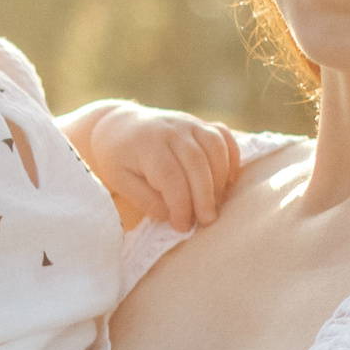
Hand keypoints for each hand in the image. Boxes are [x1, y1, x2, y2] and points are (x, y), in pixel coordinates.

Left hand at [76, 102, 240, 230]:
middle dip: (205, 195)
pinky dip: (231, 158)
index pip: (170, 176)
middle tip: (207, 221)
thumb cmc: (117, 159)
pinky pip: (223, 137)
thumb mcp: (120, 182)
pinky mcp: (200, 124)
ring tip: (215, 203)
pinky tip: (227, 181)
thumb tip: (173, 216)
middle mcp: (171, 130)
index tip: (182, 226)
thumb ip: (147, 200)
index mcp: (147, 145)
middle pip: (197, 162)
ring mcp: (188, 123)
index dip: (180, 204)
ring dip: (220, 178)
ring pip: (215, 147)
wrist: (118, 125)